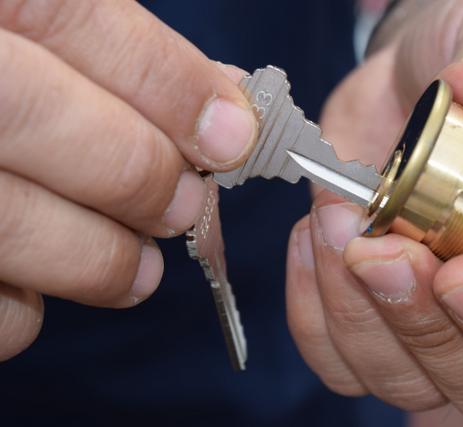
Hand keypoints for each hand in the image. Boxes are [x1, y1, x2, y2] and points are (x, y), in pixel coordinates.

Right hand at [0, 0, 256, 360]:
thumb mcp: (34, 24)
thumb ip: (124, 59)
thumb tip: (227, 113)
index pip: (72, 20)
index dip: (169, 84)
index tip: (234, 137)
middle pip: (44, 122)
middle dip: (143, 177)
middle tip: (188, 207)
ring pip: (12, 224)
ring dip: (103, 259)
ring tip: (141, 270)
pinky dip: (28, 308)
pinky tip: (47, 282)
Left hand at [286, 0, 462, 421]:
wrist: (416, 80)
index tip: (461, 277)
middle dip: (421, 326)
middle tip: (374, 250)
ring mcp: (448, 325)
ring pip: (408, 381)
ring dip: (356, 315)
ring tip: (335, 223)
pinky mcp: (382, 320)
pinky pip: (343, 362)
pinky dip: (315, 315)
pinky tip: (313, 241)